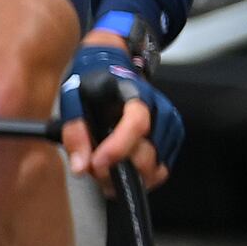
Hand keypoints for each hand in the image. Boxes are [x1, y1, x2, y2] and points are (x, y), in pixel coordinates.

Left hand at [60, 39, 182, 189]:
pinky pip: (161, 169)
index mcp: (135, 94)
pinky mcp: (173, 139)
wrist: (113, 70)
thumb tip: (81, 166)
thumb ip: (75, 132)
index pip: (136, 124)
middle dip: (118, 169)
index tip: (97, 164)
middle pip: (147, 154)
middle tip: (94, 167)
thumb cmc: (92, 86)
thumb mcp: (73, 100)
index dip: (117, 148)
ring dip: (129, 175)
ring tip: (106, 168)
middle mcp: (160, 109)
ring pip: (155, 167)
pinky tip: (122, 167)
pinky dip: (141, 176)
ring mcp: (170, 125)